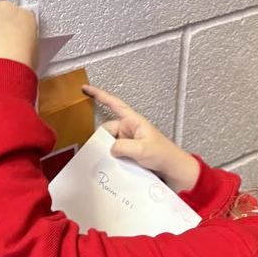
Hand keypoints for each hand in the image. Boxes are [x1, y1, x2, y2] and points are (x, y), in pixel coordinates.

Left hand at [0, 0, 38, 69]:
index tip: (12, 30)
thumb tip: (20, 59)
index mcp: (25, 21)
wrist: (5, 59)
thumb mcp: (29, 57)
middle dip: (0, 4)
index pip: (20, 18)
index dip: (14, 24)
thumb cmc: (18, 61)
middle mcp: (8, 9)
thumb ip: (22, 52)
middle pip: (3, 3)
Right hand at [82, 84, 199, 192]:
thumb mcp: (142, 149)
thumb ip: (123, 147)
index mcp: (132, 121)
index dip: (99, 95)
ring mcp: (127, 140)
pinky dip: (110, 157)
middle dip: (101, 139)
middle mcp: (128, 129)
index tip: (86, 88)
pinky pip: (113, 151)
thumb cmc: (163, 153)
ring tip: (110, 161)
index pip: (114, 104)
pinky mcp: (127, 151)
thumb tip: (109, 148)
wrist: (171, 168)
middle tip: (100, 152)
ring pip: (108, 142)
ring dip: (106, 150)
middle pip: (106, 129)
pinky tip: (111, 164)